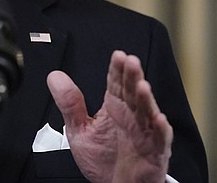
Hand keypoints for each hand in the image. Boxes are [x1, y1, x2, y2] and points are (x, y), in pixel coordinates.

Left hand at [46, 50, 172, 182]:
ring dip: (146, 99)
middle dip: (132, 77)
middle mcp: (131, 117)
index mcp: (115, 108)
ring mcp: (144, 134)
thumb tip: (55, 78)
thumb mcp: (79, 130)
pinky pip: (160, 141)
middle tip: (130, 62)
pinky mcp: (154, 153)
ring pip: (147, 113)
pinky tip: (159, 119)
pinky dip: (161, 130)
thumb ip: (69, 104)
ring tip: (142, 85)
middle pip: (132, 93)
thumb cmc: (102, 160)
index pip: (116, 83)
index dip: (117, 69)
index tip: (117, 56)